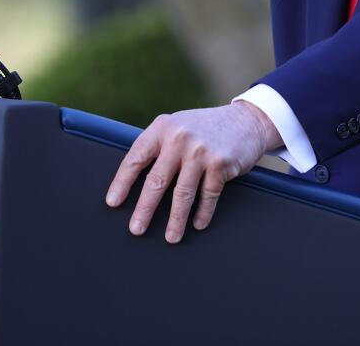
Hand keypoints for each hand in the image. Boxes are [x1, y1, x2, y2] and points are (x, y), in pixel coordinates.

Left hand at [105, 102, 282, 243]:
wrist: (246, 120)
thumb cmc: (206, 128)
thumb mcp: (178, 126)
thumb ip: (159, 145)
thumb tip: (134, 180)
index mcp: (163, 127)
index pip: (136, 158)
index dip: (122, 182)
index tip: (113, 203)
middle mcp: (180, 137)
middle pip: (157, 180)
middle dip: (144, 208)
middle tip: (136, 229)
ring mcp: (201, 150)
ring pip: (182, 193)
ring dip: (176, 219)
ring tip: (171, 237)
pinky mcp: (221, 163)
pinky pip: (208, 195)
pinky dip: (203, 212)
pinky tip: (198, 224)